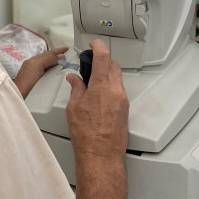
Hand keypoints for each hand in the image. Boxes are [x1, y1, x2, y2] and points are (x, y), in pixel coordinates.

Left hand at [14, 46, 67, 97]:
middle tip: (68, 55)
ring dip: (56, 63)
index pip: (48, 53)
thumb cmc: (27, 80)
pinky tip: (57, 74)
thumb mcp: (37, 65)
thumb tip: (61, 56)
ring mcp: (35, 74)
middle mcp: (34, 65)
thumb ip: (48, 59)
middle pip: (48, 58)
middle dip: (57, 55)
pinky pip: (48, 73)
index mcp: (34, 60)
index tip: (67, 49)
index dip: (58, 50)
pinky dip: (53, 71)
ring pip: (48, 65)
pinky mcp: (37, 82)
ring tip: (65, 63)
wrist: (20, 95)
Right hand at [65, 39, 128, 158]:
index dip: (98, 46)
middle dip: (104, 61)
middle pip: (113, 66)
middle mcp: (116, 91)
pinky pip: (119, 92)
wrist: (101, 155)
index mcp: (102, 86)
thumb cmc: (87, 134)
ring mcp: (122, 100)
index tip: (94, 43)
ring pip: (117, 79)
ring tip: (92, 84)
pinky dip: (110, 88)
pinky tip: (99, 97)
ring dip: (107, 76)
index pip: (103, 57)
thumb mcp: (74, 108)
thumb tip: (74, 79)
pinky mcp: (125, 110)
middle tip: (91, 65)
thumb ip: (76, 88)